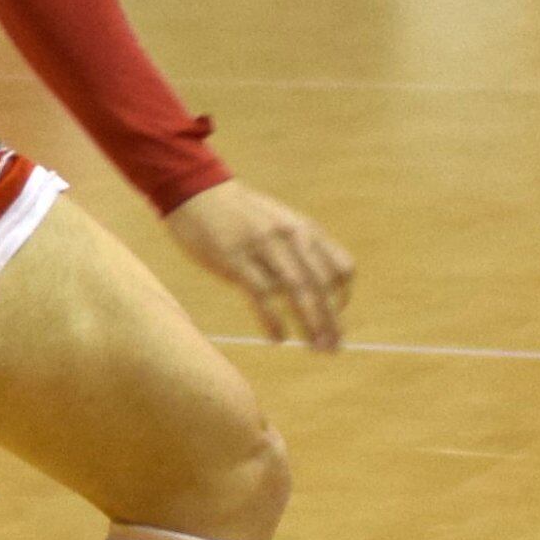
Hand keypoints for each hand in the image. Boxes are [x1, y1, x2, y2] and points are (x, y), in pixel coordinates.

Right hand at [162, 178, 354, 350]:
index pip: (340, 267)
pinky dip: (273, 320)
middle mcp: (290, 237)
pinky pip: (262, 295)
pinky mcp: (236, 259)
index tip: (336, 315)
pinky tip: (278, 338)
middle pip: (322, 285)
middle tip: (334, 347)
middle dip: (332, 320)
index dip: (343, 296)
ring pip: (298, 291)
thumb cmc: (237, 211)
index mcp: (304, 229)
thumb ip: (296, 249)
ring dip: (311, 324)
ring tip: (315, 348)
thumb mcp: (277, 221)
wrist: (196, 191)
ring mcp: (263, 247)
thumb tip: (309, 286)